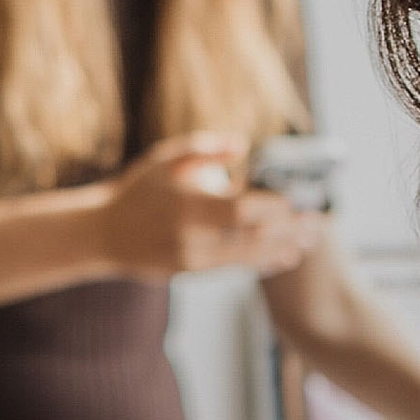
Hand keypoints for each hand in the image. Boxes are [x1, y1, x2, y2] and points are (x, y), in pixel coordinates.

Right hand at [101, 136, 317, 282]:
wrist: (104, 235)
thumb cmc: (138, 190)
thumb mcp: (166, 160)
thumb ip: (205, 149)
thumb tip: (243, 145)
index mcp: (187, 208)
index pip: (241, 212)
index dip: (272, 208)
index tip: (294, 201)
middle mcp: (192, 240)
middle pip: (251, 239)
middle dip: (287, 231)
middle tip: (315, 224)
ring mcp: (192, 262)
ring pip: (246, 259)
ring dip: (279, 251)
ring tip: (306, 244)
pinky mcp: (191, 274)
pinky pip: (233, 269)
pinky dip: (260, 262)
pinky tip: (281, 257)